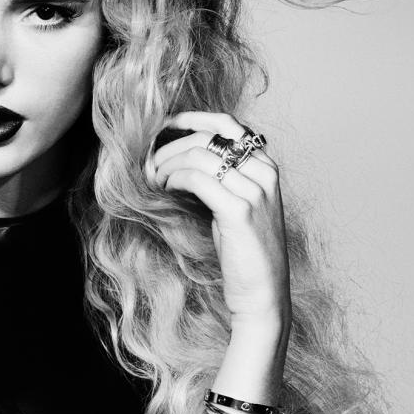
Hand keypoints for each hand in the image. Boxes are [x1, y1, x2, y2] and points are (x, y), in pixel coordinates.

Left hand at [146, 111, 289, 327]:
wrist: (262, 293)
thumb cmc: (241, 253)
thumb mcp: (233, 205)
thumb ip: (217, 178)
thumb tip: (176, 154)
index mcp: (265, 166)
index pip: (227, 122)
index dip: (190, 120)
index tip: (162, 128)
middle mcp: (265, 172)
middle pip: (208, 136)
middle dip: (169, 146)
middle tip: (148, 164)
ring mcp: (255, 190)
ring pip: (199, 154)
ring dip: (166, 164)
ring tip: (151, 179)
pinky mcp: (240, 210)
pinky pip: (196, 178)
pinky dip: (173, 179)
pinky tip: (163, 190)